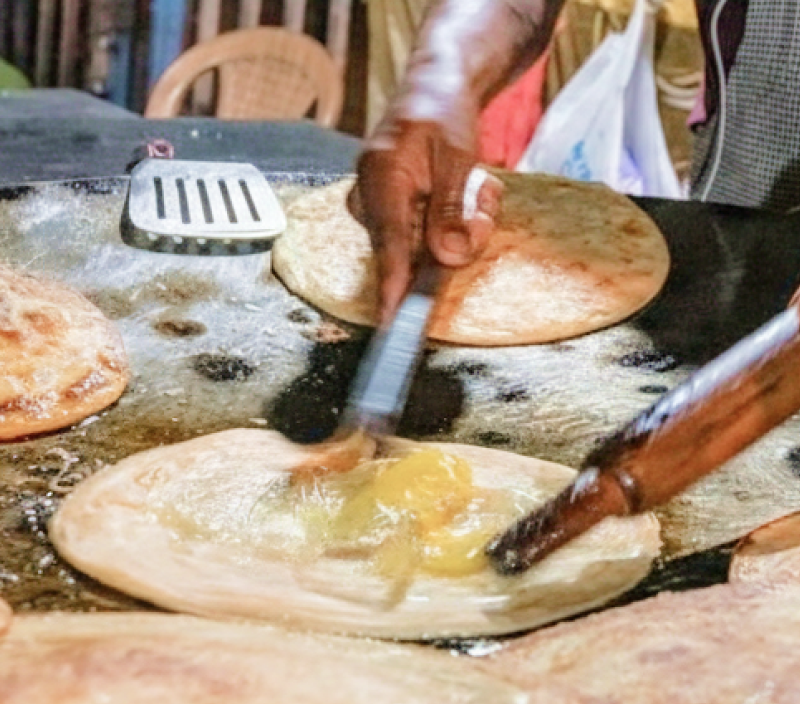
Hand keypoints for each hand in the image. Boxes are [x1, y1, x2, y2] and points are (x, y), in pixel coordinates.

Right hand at [346, 0, 562, 323]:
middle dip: (458, 231)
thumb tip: (447, 259)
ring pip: (428, 245)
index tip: (391, 324)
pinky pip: (427, 236)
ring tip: (472, 184)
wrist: (433, 91)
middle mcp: (370, 198)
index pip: (389, 245)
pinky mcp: (391, 213)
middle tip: (480, 195)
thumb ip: (452, 210)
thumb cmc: (443, 116)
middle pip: (417, 250)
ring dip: (461, 222)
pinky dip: (452, 219)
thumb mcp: (458, 158)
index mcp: (381, 179)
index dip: (392, 288)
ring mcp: (378, 207)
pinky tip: (461, 190)